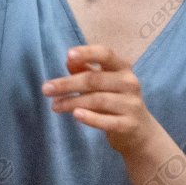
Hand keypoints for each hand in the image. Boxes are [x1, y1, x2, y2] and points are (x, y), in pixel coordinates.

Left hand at [42, 45, 160, 156]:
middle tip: (46, 89)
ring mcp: (132, 104)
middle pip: (95, 80)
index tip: (68, 55)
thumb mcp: (103, 83)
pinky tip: (75, 115)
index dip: (87, 53)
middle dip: (68, 84)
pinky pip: (107, 121)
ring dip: (72, 102)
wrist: (139, 131)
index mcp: (123, 68)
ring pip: (98, 100)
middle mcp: (130, 83)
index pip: (106, 54)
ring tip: (55, 106)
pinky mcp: (129, 124)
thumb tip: (69, 60)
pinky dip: (90, 118)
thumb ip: (86, 71)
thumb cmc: (115, 101)